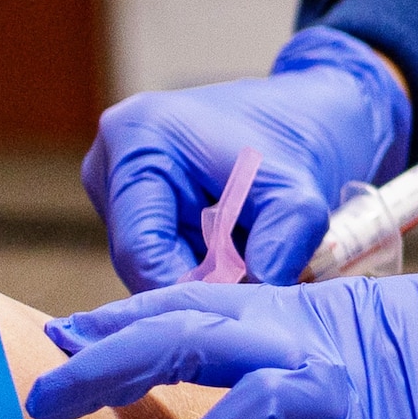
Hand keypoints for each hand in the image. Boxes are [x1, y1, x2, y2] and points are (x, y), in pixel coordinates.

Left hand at [25, 255, 417, 418]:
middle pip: (189, 339)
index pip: (193, 305)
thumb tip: (237, 382)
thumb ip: (301, 350)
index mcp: (308, 315)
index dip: (119, 324)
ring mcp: (349, 404)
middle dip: (107, 365)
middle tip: (42, 393)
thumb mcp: (372, 334)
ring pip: (242, 410)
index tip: (60, 342)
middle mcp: (316, 350)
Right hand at [84, 27, 409, 289]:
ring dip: (204, 274)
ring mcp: (114, 182)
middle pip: (138, 261)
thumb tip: (254, 295)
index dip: (189, 289)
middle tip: (258, 282)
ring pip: (149, 264)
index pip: (140, 249)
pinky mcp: (131, 201)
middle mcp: (110, 160)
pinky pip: (159, 254)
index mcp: (137, 140)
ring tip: (254, 251)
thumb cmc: (301, 139)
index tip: (240, 306)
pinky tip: (238, 245)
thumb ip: (281, 244)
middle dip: (200, 282)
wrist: (307, 112)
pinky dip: (202, 262)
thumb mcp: (301, 194)